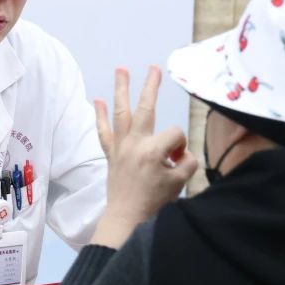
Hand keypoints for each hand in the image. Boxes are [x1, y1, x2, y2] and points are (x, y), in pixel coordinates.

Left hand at [92, 66, 198, 247]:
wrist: (127, 217)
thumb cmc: (154, 202)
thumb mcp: (180, 183)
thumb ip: (187, 162)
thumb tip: (180, 152)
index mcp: (153, 151)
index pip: (176, 134)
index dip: (181, 147)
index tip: (177, 162)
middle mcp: (135, 144)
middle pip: (146, 108)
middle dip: (151, 87)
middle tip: (154, 67)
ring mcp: (121, 147)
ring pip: (122, 112)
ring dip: (121, 89)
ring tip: (121, 69)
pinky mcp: (111, 154)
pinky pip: (104, 131)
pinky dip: (100, 116)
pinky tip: (98, 100)